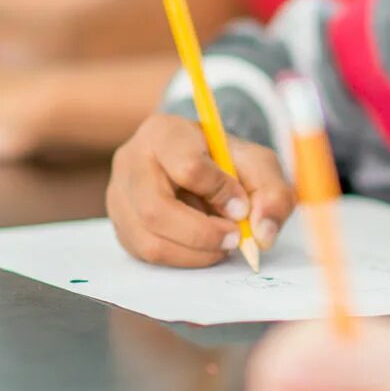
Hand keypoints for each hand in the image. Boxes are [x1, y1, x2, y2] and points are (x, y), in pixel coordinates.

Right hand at [106, 114, 295, 266]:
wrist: (200, 164)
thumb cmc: (226, 162)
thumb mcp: (257, 164)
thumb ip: (271, 193)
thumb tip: (262, 234)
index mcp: (163, 132)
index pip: (187, 166)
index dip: (220, 192)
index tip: (241, 206)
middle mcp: (130, 161)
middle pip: (156, 209)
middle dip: (202, 234)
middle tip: (234, 239)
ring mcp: (118, 195)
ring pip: (149, 240)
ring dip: (193, 253)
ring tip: (220, 245)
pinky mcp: (120, 225)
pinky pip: (145, 255)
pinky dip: (180, 258)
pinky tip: (200, 247)